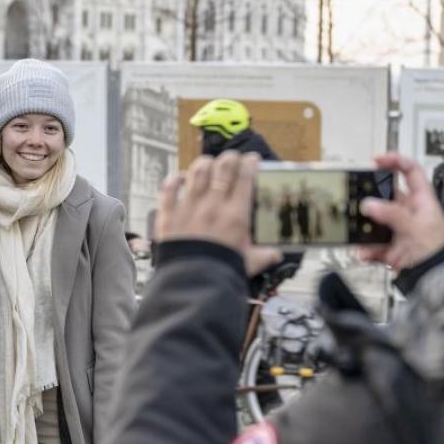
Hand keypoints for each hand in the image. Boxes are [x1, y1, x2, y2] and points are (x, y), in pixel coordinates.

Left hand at [156, 151, 279, 272]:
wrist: (193, 285)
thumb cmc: (221, 273)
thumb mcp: (249, 263)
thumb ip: (263, 256)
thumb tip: (275, 255)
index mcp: (235, 216)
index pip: (245, 178)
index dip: (250, 164)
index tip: (252, 160)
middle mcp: (213, 206)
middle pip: (223, 168)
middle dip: (230, 158)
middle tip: (232, 158)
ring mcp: (189, 208)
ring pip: (197, 172)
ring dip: (204, 164)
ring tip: (208, 164)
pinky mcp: (169, 216)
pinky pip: (169, 189)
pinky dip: (174, 180)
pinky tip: (179, 178)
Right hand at [358, 153, 443, 270]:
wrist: (439, 278)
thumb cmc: (439, 250)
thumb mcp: (417, 228)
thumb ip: (393, 215)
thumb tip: (370, 204)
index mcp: (421, 200)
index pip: (410, 171)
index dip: (394, 160)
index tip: (376, 160)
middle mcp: (408, 211)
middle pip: (385, 195)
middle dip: (370, 197)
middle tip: (358, 197)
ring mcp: (397, 229)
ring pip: (374, 220)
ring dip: (365, 226)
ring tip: (356, 229)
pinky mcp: (390, 247)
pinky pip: (371, 244)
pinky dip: (365, 250)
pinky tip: (363, 253)